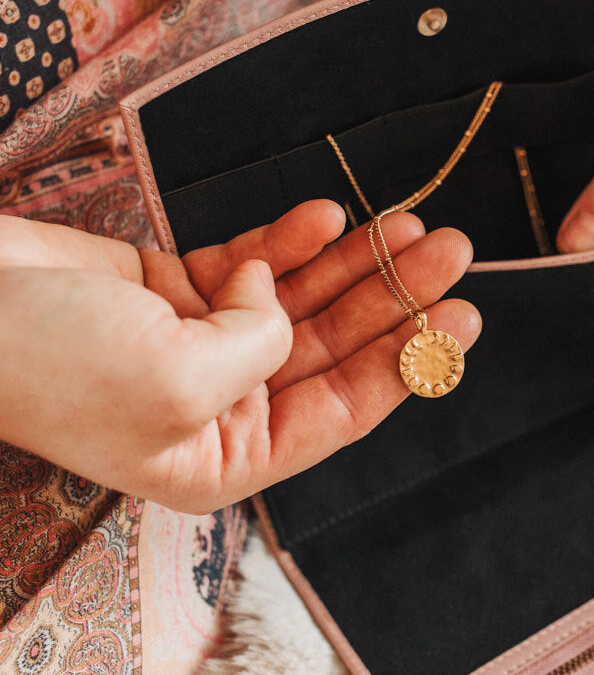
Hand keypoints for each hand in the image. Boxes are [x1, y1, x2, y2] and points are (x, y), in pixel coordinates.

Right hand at [0, 201, 479, 512]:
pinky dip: (286, 241)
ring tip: (409, 226)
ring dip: (352, 263)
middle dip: (392, 300)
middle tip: (454, 253)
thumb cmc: (48, 362)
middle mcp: (219, 408)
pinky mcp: (173, 291)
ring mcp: (198, 346)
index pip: (341, 412)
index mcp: (223, 459)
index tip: (465, 322)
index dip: (409, 364)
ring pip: (298, 303)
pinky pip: (247, 265)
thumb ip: (256, 350)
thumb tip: (280, 306)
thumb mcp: (174, 381)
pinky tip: (327, 215)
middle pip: (331, 350)